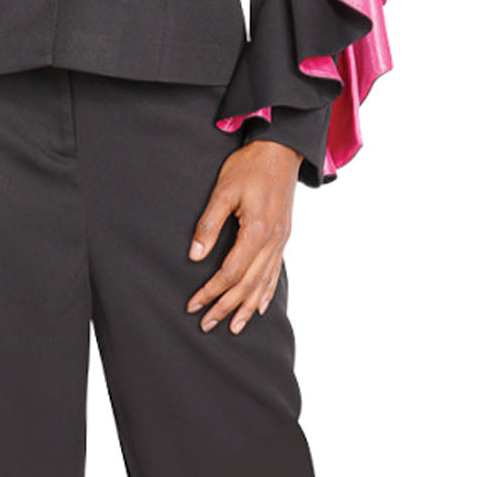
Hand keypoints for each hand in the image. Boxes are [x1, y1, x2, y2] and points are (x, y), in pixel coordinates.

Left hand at [185, 140, 302, 334]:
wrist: (281, 149)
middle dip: (226, 307)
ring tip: (234, 327)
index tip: (193, 304)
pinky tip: (259, 306)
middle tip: (207, 325)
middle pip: (247, 284)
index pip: (231, 272)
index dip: (211, 291)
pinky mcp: (283, 236)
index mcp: (258, 230)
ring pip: (263, 283)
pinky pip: (275, 271)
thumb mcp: (223, 191)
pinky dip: (266, 292)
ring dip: (247, 307)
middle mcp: (273, 241)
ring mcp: (282, 240)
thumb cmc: (249, 166)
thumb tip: (195, 256)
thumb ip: (208, 224)